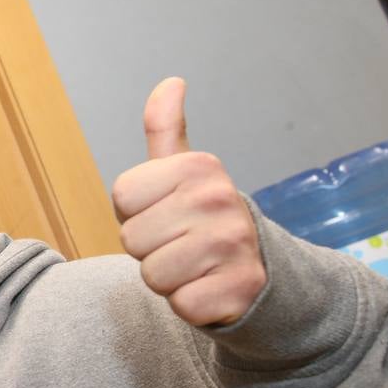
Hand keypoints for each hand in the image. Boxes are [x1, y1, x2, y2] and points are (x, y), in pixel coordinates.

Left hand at [111, 78, 265, 326]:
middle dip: (151, 249)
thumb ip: (166, 130)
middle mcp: (219, 200)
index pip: (122, 196)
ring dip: (169, 279)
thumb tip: (171, 82)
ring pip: (152, 274)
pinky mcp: (237, 290)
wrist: (266, 274)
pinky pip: (179, 304)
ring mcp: (232, 245)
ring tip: (195, 267)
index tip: (166, 214)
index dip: (136, 212)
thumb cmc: (206, 222)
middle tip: (183, 245)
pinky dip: (189, 305)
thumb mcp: (185, 172)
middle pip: (132, 238)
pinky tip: (211, 289)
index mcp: (199, 167)